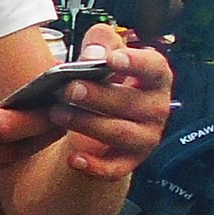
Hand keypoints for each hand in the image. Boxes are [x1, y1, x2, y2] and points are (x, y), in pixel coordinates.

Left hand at [44, 26, 174, 179]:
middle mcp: (156, 109)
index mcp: (155, 79)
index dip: (136, 63)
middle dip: (98, 96)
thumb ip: (99, 46)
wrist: (100, 120)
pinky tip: (73, 159)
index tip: (112, 59)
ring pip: (119, 133)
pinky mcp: (129, 162)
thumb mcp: (103, 58)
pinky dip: (94, 166)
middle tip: (69, 88)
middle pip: (130, 103)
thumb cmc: (104, 82)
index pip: (155, 68)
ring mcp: (145, 138)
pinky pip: (115, 168)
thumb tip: (92, 55)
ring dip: (87, 124)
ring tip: (57, 113)